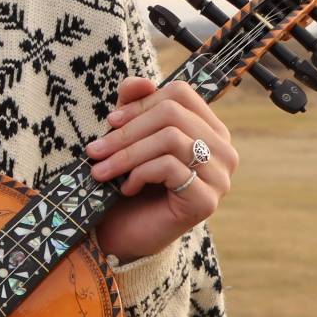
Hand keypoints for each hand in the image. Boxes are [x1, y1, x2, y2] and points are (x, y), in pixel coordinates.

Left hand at [88, 76, 237, 263]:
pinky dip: (139, 174)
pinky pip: (170, 167)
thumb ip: (133, 106)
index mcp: (207, 129)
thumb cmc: (128, 182)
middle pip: (172, 114)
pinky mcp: (207, 200)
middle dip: (125, 132)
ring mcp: (220, 176)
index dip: (141, 103)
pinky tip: (128, 189)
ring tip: (102, 171)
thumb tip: (139, 81)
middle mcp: (222, 150)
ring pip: (170, 139)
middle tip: (95, 152)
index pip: (181, 93)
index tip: (110, 122)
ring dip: (126, 155)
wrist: (124, 235)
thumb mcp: (127, 138)